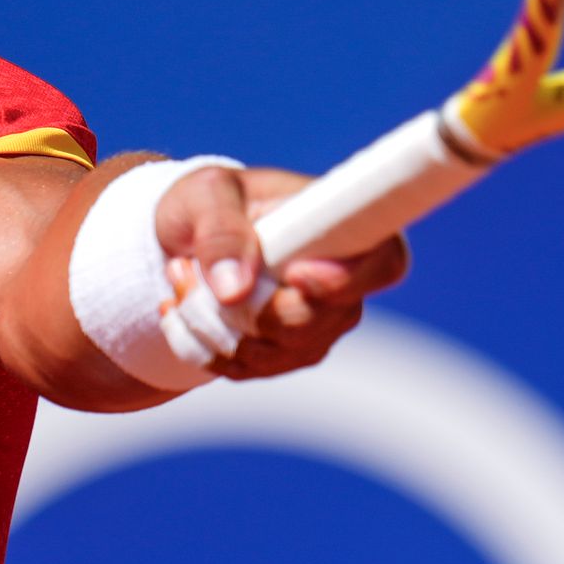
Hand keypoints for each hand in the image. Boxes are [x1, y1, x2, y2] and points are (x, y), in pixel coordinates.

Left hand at [154, 163, 409, 379]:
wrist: (190, 237)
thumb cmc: (209, 202)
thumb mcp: (205, 195)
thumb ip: (221, 234)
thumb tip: (235, 290)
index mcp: (345, 225)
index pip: (383, 263)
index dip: (346, 281)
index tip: (296, 276)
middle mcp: (347, 282)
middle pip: (308, 323)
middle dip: (237, 306)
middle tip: (183, 267)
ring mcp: (323, 324)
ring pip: (270, 351)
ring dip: (209, 323)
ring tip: (180, 275)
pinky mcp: (291, 353)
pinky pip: (248, 368)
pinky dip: (203, 345)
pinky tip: (184, 308)